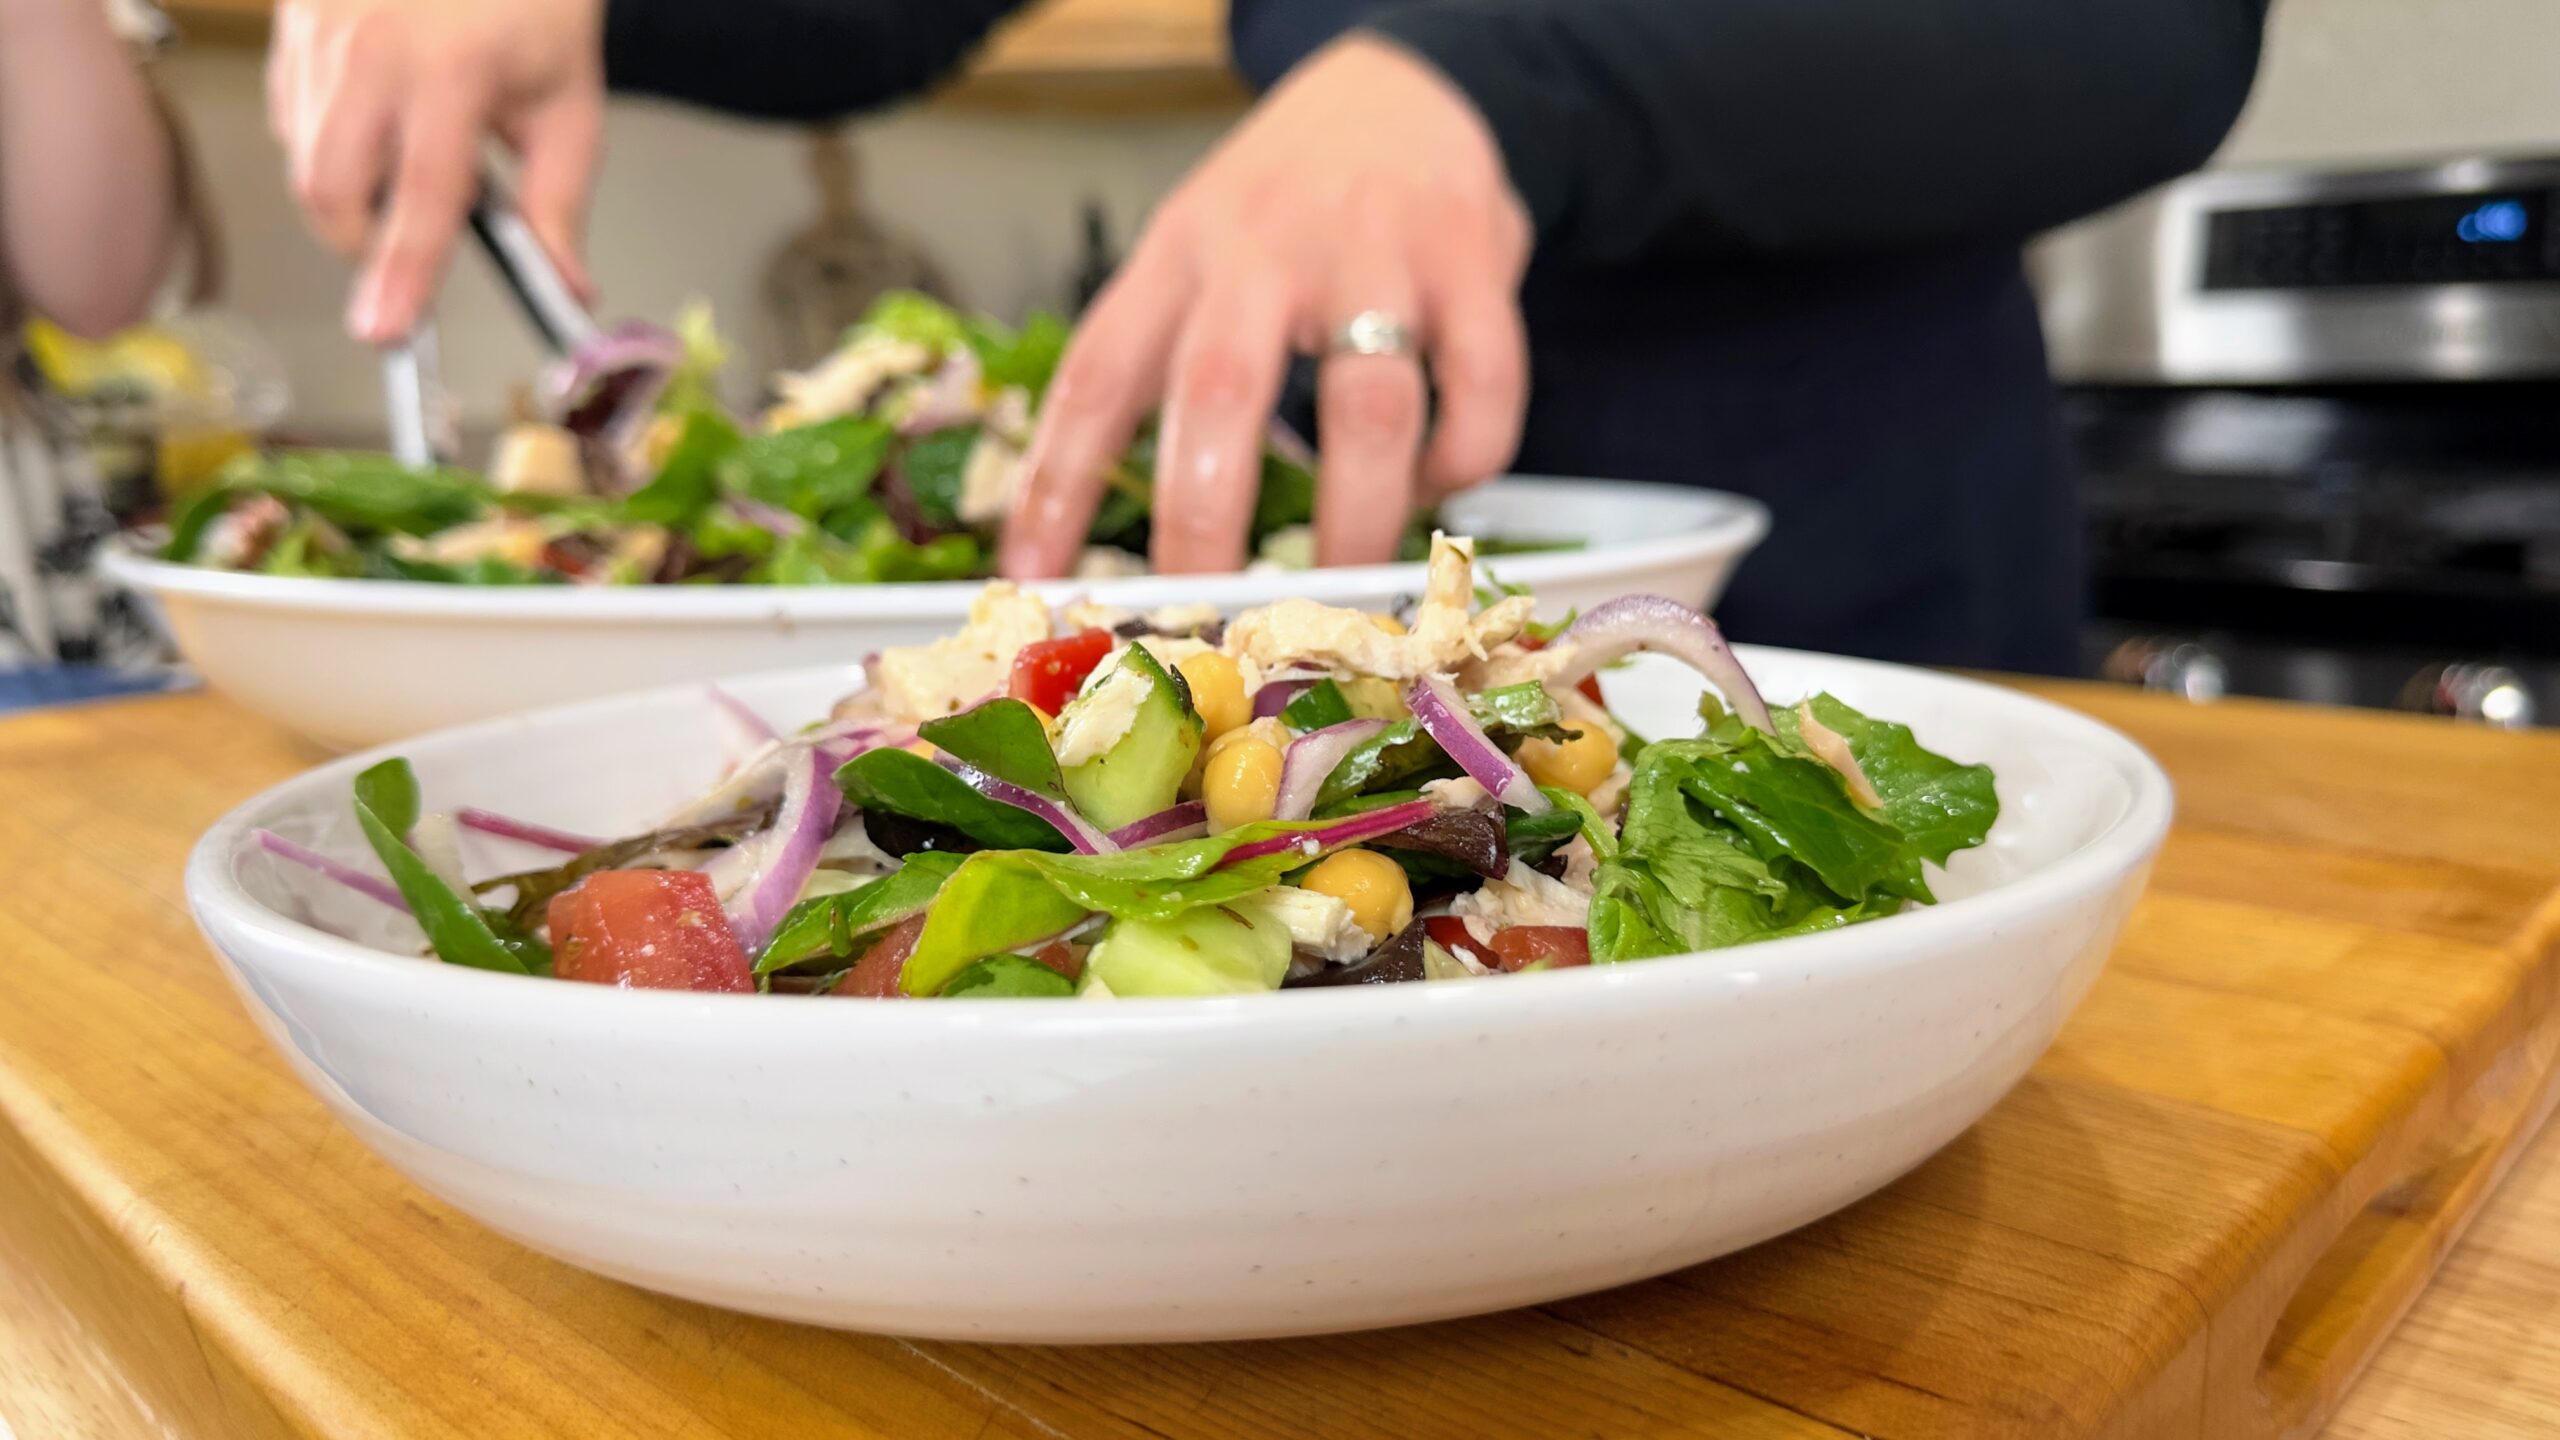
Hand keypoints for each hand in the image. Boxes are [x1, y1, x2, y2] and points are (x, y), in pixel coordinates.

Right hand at [267, 0, 604, 342]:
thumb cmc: (530, 3)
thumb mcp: (568, 101)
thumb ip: (560, 203)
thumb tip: (563, 289)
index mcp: (453, 72)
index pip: (421, 198)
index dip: (403, 273)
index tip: (389, 331)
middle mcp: (371, 49)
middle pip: (331, 189)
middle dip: (364, 243)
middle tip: (413, 243)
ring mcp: (318, 32)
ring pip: (301, 157)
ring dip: (349, 193)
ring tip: (411, 156)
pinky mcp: (288, 25)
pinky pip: (289, 115)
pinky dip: (327, 144)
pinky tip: (379, 118)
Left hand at [998, 35, 1530, 577]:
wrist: (1398, 93)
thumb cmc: (1281, 208)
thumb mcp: (1189, 252)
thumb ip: (1153, 363)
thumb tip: (1078, 524)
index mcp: (1178, 255)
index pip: (1099, 375)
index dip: (1059, 483)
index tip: (1036, 577)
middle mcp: (1267, 249)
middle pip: (1221, 392)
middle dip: (1206, 522)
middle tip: (1207, 614)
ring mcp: (1376, 254)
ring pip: (1370, 405)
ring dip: (1356, 516)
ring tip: (1343, 583)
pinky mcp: (1474, 265)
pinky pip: (1481, 388)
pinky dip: (1462, 460)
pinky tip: (1437, 483)